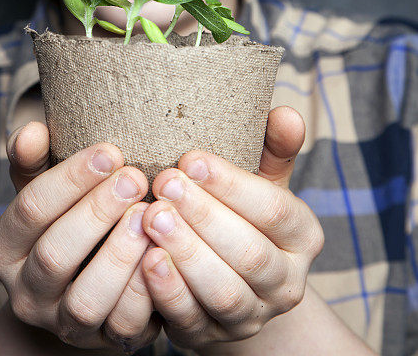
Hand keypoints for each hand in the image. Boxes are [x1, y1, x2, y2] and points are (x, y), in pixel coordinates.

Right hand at [0, 122, 161, 352]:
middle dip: (97, 212)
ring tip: (149, 215)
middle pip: (54, 255)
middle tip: (135, 178)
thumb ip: (35, 159)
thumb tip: (31, 131)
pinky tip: (165, 253)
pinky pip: (125, 327)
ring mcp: (64, 324)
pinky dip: (146, 292)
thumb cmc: (67, 218)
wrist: (84, 285)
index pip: (29, 210)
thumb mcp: (45, 187)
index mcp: (5, 248)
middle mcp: (26, 293)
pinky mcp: (105, 342)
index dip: (70, 179)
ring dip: (120, 255)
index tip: (111, 151)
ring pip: (86, 301)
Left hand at [137, 106, 324, 352]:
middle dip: (204, 216)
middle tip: (164, 183)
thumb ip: (274, 147)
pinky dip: (168, 292)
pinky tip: (145, 260)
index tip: (189, 158)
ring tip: (151, 217)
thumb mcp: (261, 178)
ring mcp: (250, 317)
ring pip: (224, 292)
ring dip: (186, 253)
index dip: (231, 185)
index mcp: (302, 235)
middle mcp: (286, 282)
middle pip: (249, 253)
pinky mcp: (211, 338)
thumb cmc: (240, 211)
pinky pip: (191, 321)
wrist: (230, 276)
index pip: (273, 210)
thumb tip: (287, 114)